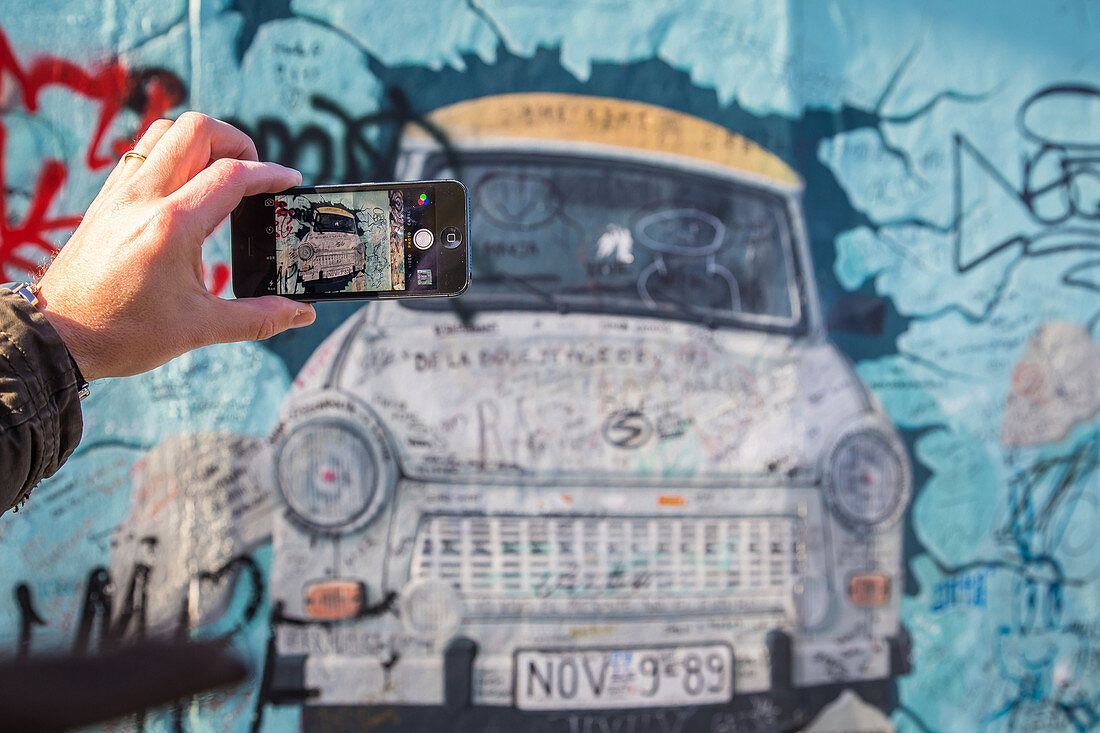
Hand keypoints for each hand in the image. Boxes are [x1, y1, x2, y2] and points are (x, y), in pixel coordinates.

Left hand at [36, 112, 314, 380]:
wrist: (59, 337)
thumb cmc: (124, 333)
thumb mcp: (200, 329)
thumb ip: (258, 318)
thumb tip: (302, 313)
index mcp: (172, 226)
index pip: (231, 174)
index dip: (269, 173)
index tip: (290, 182)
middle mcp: (143, 198)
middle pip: (197, 130)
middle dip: (237, 142)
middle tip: (254, 173)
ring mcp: (120, 194)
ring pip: (165, 132)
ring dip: (202, 141)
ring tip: (223, 172)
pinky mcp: (107, 199)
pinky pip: (143, 153)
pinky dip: (174, 155)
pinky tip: (188, 188)